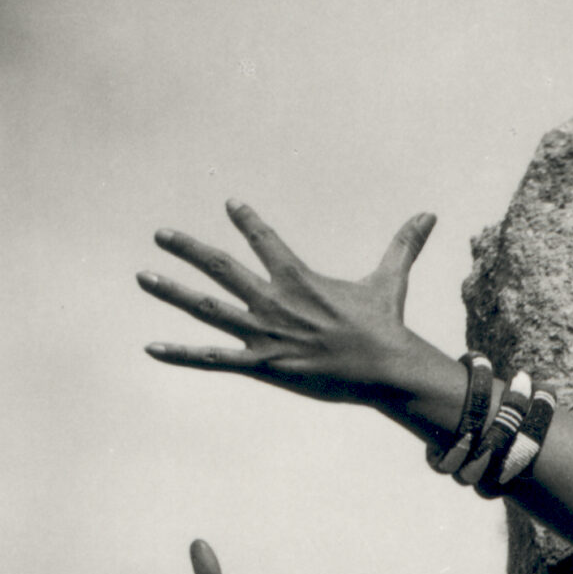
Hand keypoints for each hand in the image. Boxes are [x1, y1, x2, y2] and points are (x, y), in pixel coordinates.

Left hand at [136, 202, 436, 403]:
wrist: (385, 368)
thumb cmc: (386, 326)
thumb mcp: (389, 280)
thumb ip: (403, 245)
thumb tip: (430, 213)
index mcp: (298, 278)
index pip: (264, 240)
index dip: (247, 220)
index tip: (230, 204)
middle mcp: (274, 301)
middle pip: (220, 267)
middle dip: (188, 249)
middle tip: (160, 234)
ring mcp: (263, 333)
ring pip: (206, 308)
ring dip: (172, 291)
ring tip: (143, 276)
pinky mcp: (261, 365)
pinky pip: (213, 360)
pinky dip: (181, 355)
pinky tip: (151, 348)